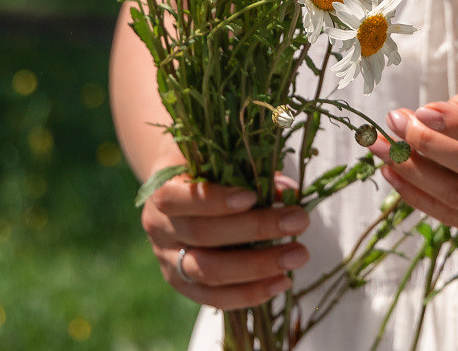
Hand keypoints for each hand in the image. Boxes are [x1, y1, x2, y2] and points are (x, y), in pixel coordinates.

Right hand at [140, 152, 311, 308]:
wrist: (179, 193)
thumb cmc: (205, 169)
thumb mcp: (219, 159)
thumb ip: (248, 170)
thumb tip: (288, 192)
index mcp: (161, 191)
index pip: (180, 198)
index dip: (215, 200)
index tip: (252, 197)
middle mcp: (159, 228)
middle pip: (203, 235)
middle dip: (255, 229)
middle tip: (298, 221)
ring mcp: (169, 261)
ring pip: (210, 272)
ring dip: (259, 266)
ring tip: (297, 255)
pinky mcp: (184, 286)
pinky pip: (216, 298)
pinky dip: (251, 293)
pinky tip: (282, 282)